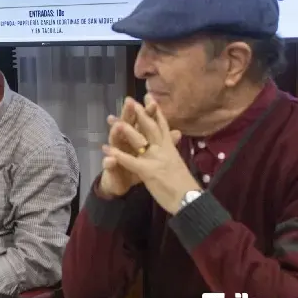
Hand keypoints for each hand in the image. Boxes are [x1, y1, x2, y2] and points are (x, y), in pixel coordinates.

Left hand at [102, 95, 198, 214]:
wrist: (190, 201)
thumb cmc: (184, 184)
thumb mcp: (178, 163)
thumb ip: (172, 149)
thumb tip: (175, 136)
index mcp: (170, 148)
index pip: (162, 125)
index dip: (155, 111)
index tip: (148, 96)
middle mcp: (164, 150)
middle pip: (150, 127)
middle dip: (139, 113)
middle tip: (128, 100)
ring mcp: (156, 159)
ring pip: (140, 140)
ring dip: (126, 129)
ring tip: (113, 120)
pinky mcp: (149, 172)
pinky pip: (131, 161)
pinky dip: (118, 155)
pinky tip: (107, 149)